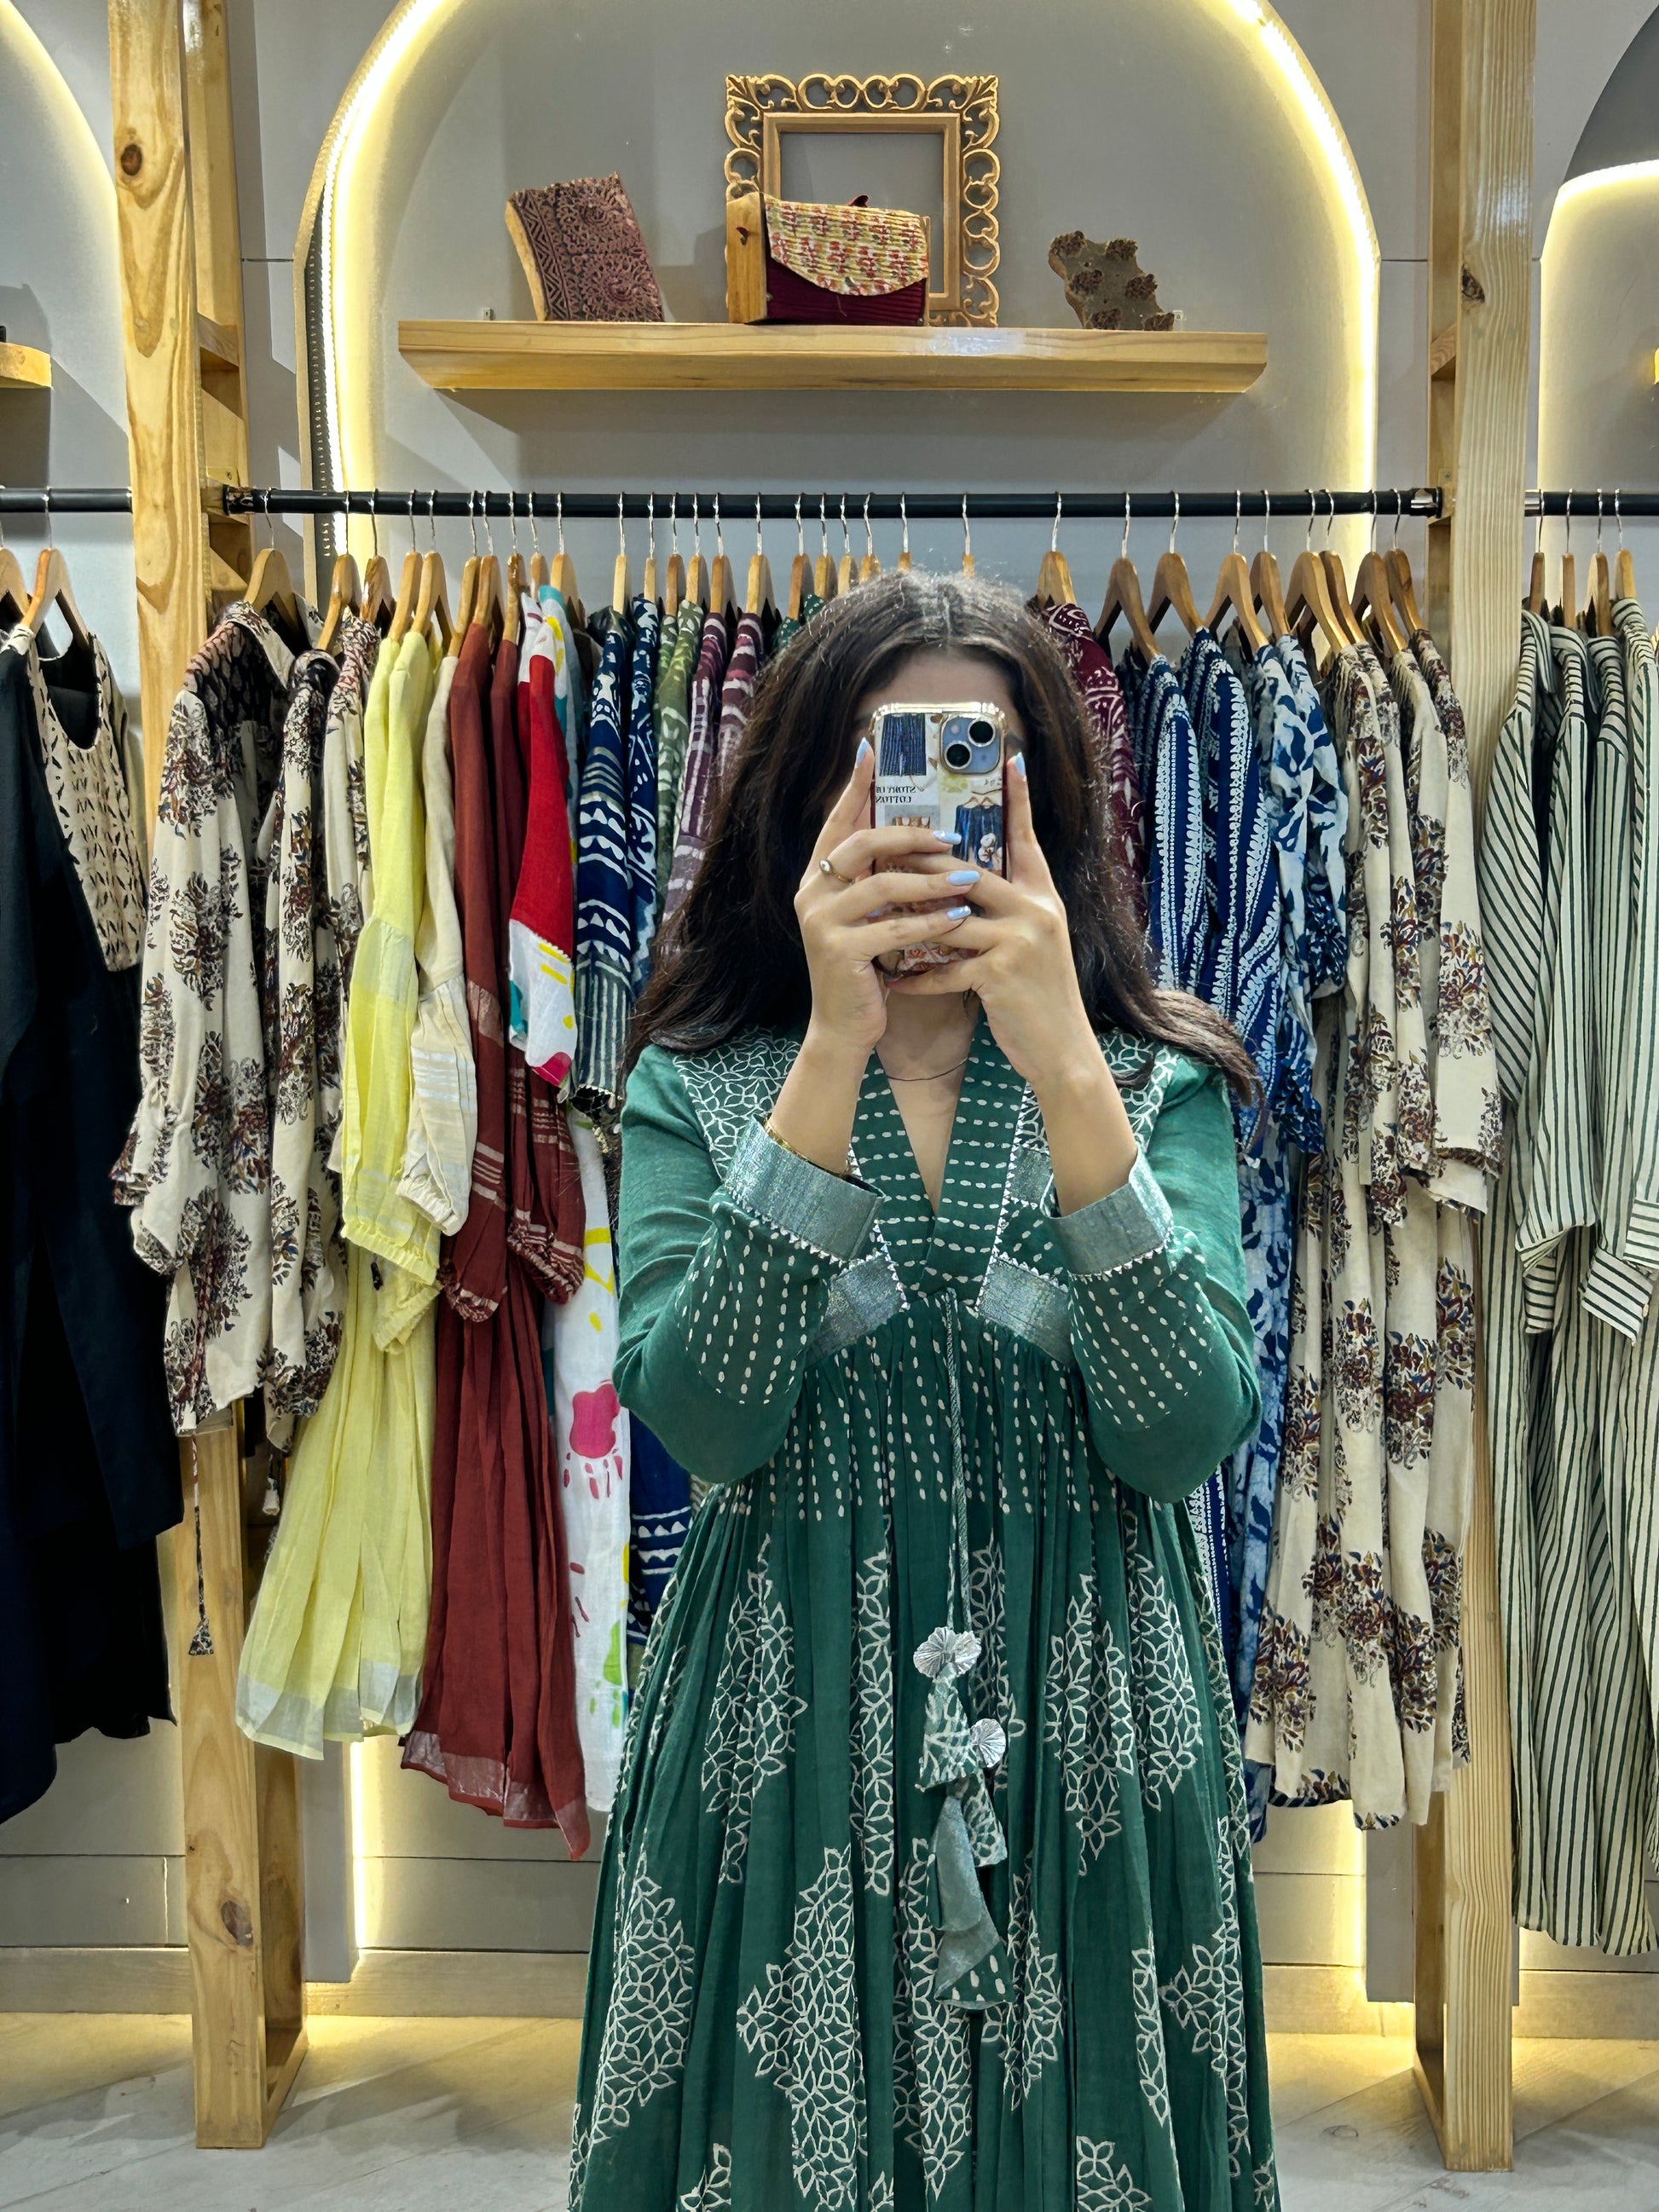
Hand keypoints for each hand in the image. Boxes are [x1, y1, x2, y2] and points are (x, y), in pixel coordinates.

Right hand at [793, 741, 976, 1056]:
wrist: (844, 1029)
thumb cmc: (865, 971)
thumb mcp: (868, 920)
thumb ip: (879, 882)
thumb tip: (916, 840)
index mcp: (817, 881)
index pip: (837, 824)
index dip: (853, 788)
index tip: (870, 751)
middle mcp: (811, 895)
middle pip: (861, 846)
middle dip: (909, 836)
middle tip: (950, 835)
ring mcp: (821, 923)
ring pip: (883, 886)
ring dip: (931, 880)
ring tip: (969, 877)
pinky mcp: (840, 952)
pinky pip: (894, 927)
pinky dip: (931, 921)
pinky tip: (959, 915)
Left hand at [884, 754, 1100, 1094]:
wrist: (1064, 1053)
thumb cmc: (1040, 1001)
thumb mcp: (1035, 946)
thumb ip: (1010, 913)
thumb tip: (970, 885)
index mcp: (1044, 898)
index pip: (1027, 840)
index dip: (1019, 800)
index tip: (1009, 760)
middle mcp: (1036, 911)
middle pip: (968, 871)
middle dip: (923, 860)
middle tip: (885, 844)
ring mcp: (1020, 941)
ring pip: (949, 916)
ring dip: (909, 918)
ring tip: (873, 913)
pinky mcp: (1001, 974)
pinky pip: (946, 969)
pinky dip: (917, 978)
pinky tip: (893, 984)